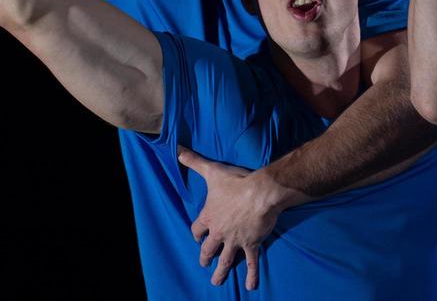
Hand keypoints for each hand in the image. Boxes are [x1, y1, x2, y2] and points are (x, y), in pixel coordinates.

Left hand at [179, 146, 281, 290]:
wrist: (261, 192)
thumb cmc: (237, 181)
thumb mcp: (212, 171)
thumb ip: (193, 161)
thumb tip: (176, 149)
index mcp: (209, 217)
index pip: (197, 229)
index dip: (197, 232)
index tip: (198, 236)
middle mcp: (219, 232)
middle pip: (208, 249)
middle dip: (206, 256)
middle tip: (205, 262)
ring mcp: (235, 240)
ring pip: (225, 261)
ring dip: (220, 273)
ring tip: (216, 282)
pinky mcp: (251, 244)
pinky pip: (252, 262)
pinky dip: (252, 275)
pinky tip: (252, 286)